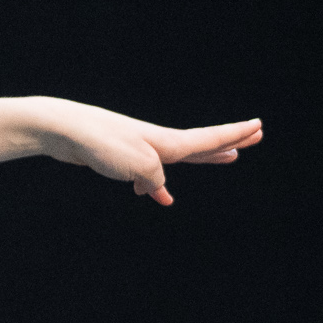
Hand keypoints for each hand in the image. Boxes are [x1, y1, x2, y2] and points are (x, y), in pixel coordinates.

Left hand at [39, 101, 261, 205]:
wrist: (62, 131)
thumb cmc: (102, 143)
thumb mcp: (139, 165)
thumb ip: (155, 179)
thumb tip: (155, 190)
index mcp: (166, 142)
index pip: (209, 138)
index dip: (235, 135)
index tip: (260, 125)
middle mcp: (157, 142)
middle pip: (202, 144)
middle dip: (230, 142)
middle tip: (257, 137)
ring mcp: (139, 148)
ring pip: (179, 157)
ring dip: (203, 158)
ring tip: (227, 159)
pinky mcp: (119, 158)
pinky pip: (148, 174)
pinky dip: (156, 186)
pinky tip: (159, 197)